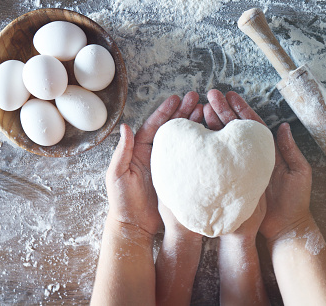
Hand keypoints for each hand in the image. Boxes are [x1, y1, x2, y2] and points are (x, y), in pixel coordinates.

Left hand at [105, 92, 202, 235]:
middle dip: (183, 112)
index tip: (176, 99)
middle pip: (170, 128)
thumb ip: (122, 151)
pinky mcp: (176, 176)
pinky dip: (197, 146)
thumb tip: (125, 126)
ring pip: (181, 140)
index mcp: (139, 150)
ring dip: (192, 125)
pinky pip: (187, 157)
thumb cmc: (122, 200)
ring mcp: (167, 164)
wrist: (134, 226)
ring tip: (205, 111)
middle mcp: (154, 154)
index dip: (165, 111)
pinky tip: (208, 137)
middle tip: (196, 99)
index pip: (154, 125)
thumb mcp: (117, 174)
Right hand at [203, 89, 312, 241]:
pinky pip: (219, 163)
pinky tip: (199, 139)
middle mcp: (250, 157)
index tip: (230, 96)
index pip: (251, 125)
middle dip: (222, 111)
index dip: (241, 110)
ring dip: (213, 125)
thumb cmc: (295, 201)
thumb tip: (283, 126)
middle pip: (234, 129)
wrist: (284, 228)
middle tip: (210, 96)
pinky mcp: (231, 181)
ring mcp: (239, 168)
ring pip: (224, 142)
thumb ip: (289, 149)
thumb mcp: (298, 172)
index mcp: (266, 151)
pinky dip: (209, 150)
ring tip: (201, 111)